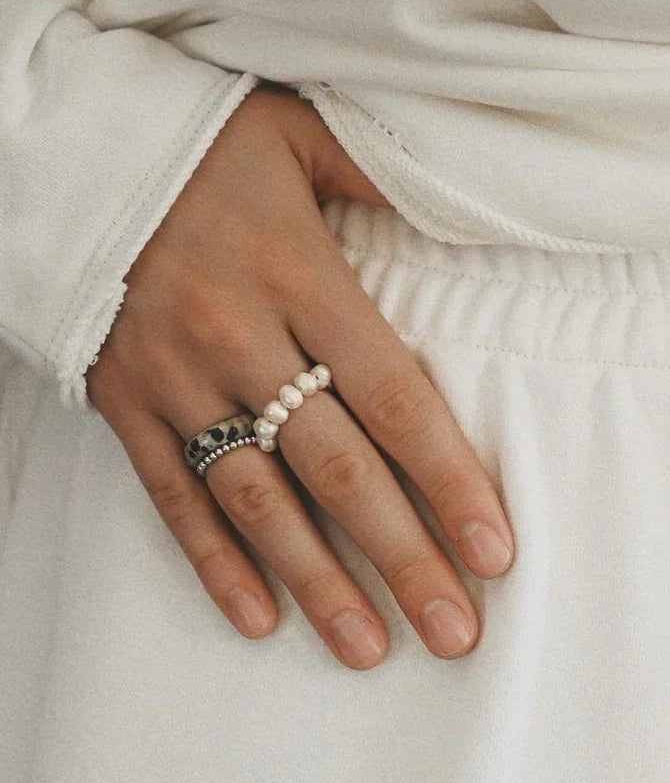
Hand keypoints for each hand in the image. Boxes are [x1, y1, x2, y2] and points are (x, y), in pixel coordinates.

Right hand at [87, 83, 514, 666]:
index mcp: (299, 274)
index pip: (395, 400)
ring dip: (319, 584)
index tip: (495, 553)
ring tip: (369, 650)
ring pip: (260, 501)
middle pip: (339, 471)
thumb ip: (385, 176)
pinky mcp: (124, 401)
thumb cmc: (200, 139)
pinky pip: (173, 497)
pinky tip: (260, 621)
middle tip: (455, 632)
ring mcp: (176, 378)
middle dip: (403, 559)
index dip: (451, 483)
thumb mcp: (300, 131)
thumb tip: (484, 208)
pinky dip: (214, 563)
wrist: (61, 141)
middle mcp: (239, 337)